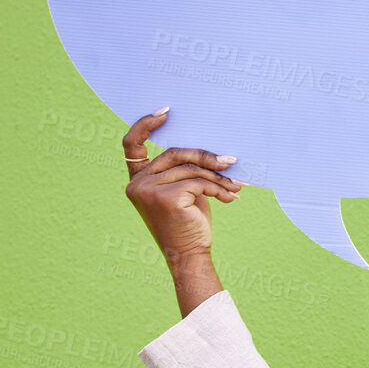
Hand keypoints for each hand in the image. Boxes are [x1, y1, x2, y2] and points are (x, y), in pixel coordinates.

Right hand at [122, 107, 243, 274]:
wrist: (189, 255)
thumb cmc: (188, 223)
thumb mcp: (184, 191)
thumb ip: (186, 170)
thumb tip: (214, 151)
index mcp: (137, 179)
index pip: (131, 145)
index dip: (145, 125)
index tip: (166, 111)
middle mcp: (137, 184)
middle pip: (175, 154)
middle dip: (206, 157)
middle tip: (230, 160)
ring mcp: (148, 190)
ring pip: (191, 169)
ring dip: (218, 177)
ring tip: (237, 185)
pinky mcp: (166, 198)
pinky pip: (199, 183)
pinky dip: (219, 189)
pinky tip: (231, 197)